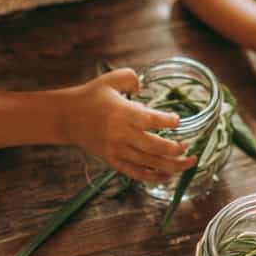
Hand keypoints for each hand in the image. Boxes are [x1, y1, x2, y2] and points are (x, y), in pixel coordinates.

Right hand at [59, 69, 195, 182]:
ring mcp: (117, 150)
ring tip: (188, 162)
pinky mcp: (112, 161)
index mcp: (123, 113)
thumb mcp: (111, 80)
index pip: (150, 120)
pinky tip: (167, 176)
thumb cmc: (92, 96)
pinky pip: (135, 173)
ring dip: (171, 165)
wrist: (67, 117)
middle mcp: (121, 134)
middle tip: (188, 146)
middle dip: (175, 149)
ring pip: (148, 163)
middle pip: (154, 146)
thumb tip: (144, 86)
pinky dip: (153, 177)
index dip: (168, 121)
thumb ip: (131, 78)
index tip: (178, 121)